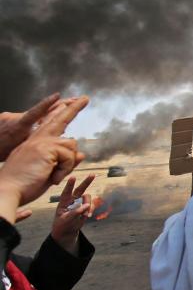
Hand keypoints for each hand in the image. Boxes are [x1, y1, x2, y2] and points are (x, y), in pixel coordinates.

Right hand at [0, 97, 88, 223]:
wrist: (9, 192)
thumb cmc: (25, 185)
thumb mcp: (49, 173)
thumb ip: (64, 162)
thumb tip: (81, 154)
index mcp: (34, 144)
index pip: (49, 126)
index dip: (58, 115)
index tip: (65, 105)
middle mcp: (36, 139)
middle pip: (59, 119)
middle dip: (74, 108)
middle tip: (85, 98)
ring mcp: (40, 141)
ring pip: (71, 146)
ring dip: (67, 165)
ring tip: (52, 175)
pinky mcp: (45, 147)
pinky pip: (69, 156)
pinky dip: (65, 170)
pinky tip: (53, 177)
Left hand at [51, 175, 95, 254]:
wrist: (67, 230)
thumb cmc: (62, 225)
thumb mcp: (66, 220)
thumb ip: (75, 213)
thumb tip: (86, 206)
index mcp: (64, 202)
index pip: (66, 192)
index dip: (69, 185)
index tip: (73, 177)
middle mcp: (72, 200)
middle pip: (80, 189)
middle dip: (86, 182)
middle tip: (93, 174)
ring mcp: (79, 203)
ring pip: (88, 198)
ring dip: (89, 205)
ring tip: (86, 215)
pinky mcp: (85, 207)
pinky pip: (92, 205)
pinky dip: (91, 210)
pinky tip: (88, 216)